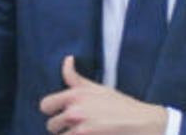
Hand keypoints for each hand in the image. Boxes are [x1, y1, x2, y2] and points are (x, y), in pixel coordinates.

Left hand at [40, 56, 166, 133]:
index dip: (52, 111)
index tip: (62, 113)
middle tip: (79, 125)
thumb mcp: (97, 87)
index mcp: (76, 95)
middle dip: (63, 127)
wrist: (140, 122)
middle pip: (51, 126)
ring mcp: (80, 129)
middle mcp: (74, 111)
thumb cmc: (119, 105)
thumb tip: (67, 59)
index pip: (45, 105)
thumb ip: (75, 78)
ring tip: (87, 132)